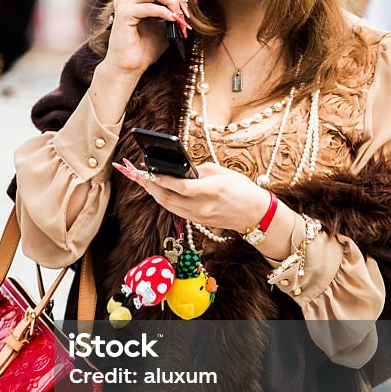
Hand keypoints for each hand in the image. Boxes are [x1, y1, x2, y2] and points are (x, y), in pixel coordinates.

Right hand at [104, 0, 190, 77]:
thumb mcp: (168, 26)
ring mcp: (124, 2)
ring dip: (171, 0)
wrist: (130, 67)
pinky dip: (164, 12)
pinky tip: (172, 20)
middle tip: (184, 7)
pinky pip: (148, 5)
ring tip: (179, 16)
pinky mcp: (124, 13)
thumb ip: (176, 10)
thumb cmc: (147, 49)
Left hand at [112, 159, 271, 234]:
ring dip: (153, 193)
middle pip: (168, 198)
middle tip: (136, 173)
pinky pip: (174, 210)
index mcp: (212, 190)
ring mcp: (199, 217)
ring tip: (142, 180)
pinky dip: (164, 200)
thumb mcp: (222, 172)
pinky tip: (157, 190)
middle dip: (149, 185)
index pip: (181, 186)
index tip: (148, 170)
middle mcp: (203, 206)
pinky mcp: (197, 222)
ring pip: (168, 205)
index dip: (162, 179)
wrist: (254, 213)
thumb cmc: (241, 188)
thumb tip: (178, 169)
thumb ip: (198, 170)